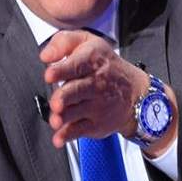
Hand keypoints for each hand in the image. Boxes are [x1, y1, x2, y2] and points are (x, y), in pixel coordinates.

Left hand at [40, 30, 149, 147]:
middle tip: (56, 102)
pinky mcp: (96, 124)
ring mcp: (97, 105)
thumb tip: (45, 55)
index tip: (49, 74)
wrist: (136, 93)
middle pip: (76, 91)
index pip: (76, 65)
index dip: (61, 70)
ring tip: (56, 120)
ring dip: (64, 117)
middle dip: (64, 97)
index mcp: (92, 61)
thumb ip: (63, 42)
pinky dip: (67, 136)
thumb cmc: (105, 66)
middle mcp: (96, 84)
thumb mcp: (88, 42)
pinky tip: (58, 138)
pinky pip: (79, 130)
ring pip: (76, 112)